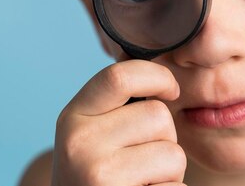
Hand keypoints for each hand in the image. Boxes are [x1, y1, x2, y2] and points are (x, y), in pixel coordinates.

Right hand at [52, 59, 186, 185]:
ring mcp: (99, 175)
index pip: (118, 76)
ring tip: (142, 183)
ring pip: (173, 152)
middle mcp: (79, 142)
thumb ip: (112, 108)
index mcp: (72, 118)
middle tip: (142, 161)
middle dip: (164, 138)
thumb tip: (160, 69)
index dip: (156, 76)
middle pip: (157, 116)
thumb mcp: (87, 137)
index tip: (170, 89)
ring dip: (170, 171)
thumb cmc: (92, 177)